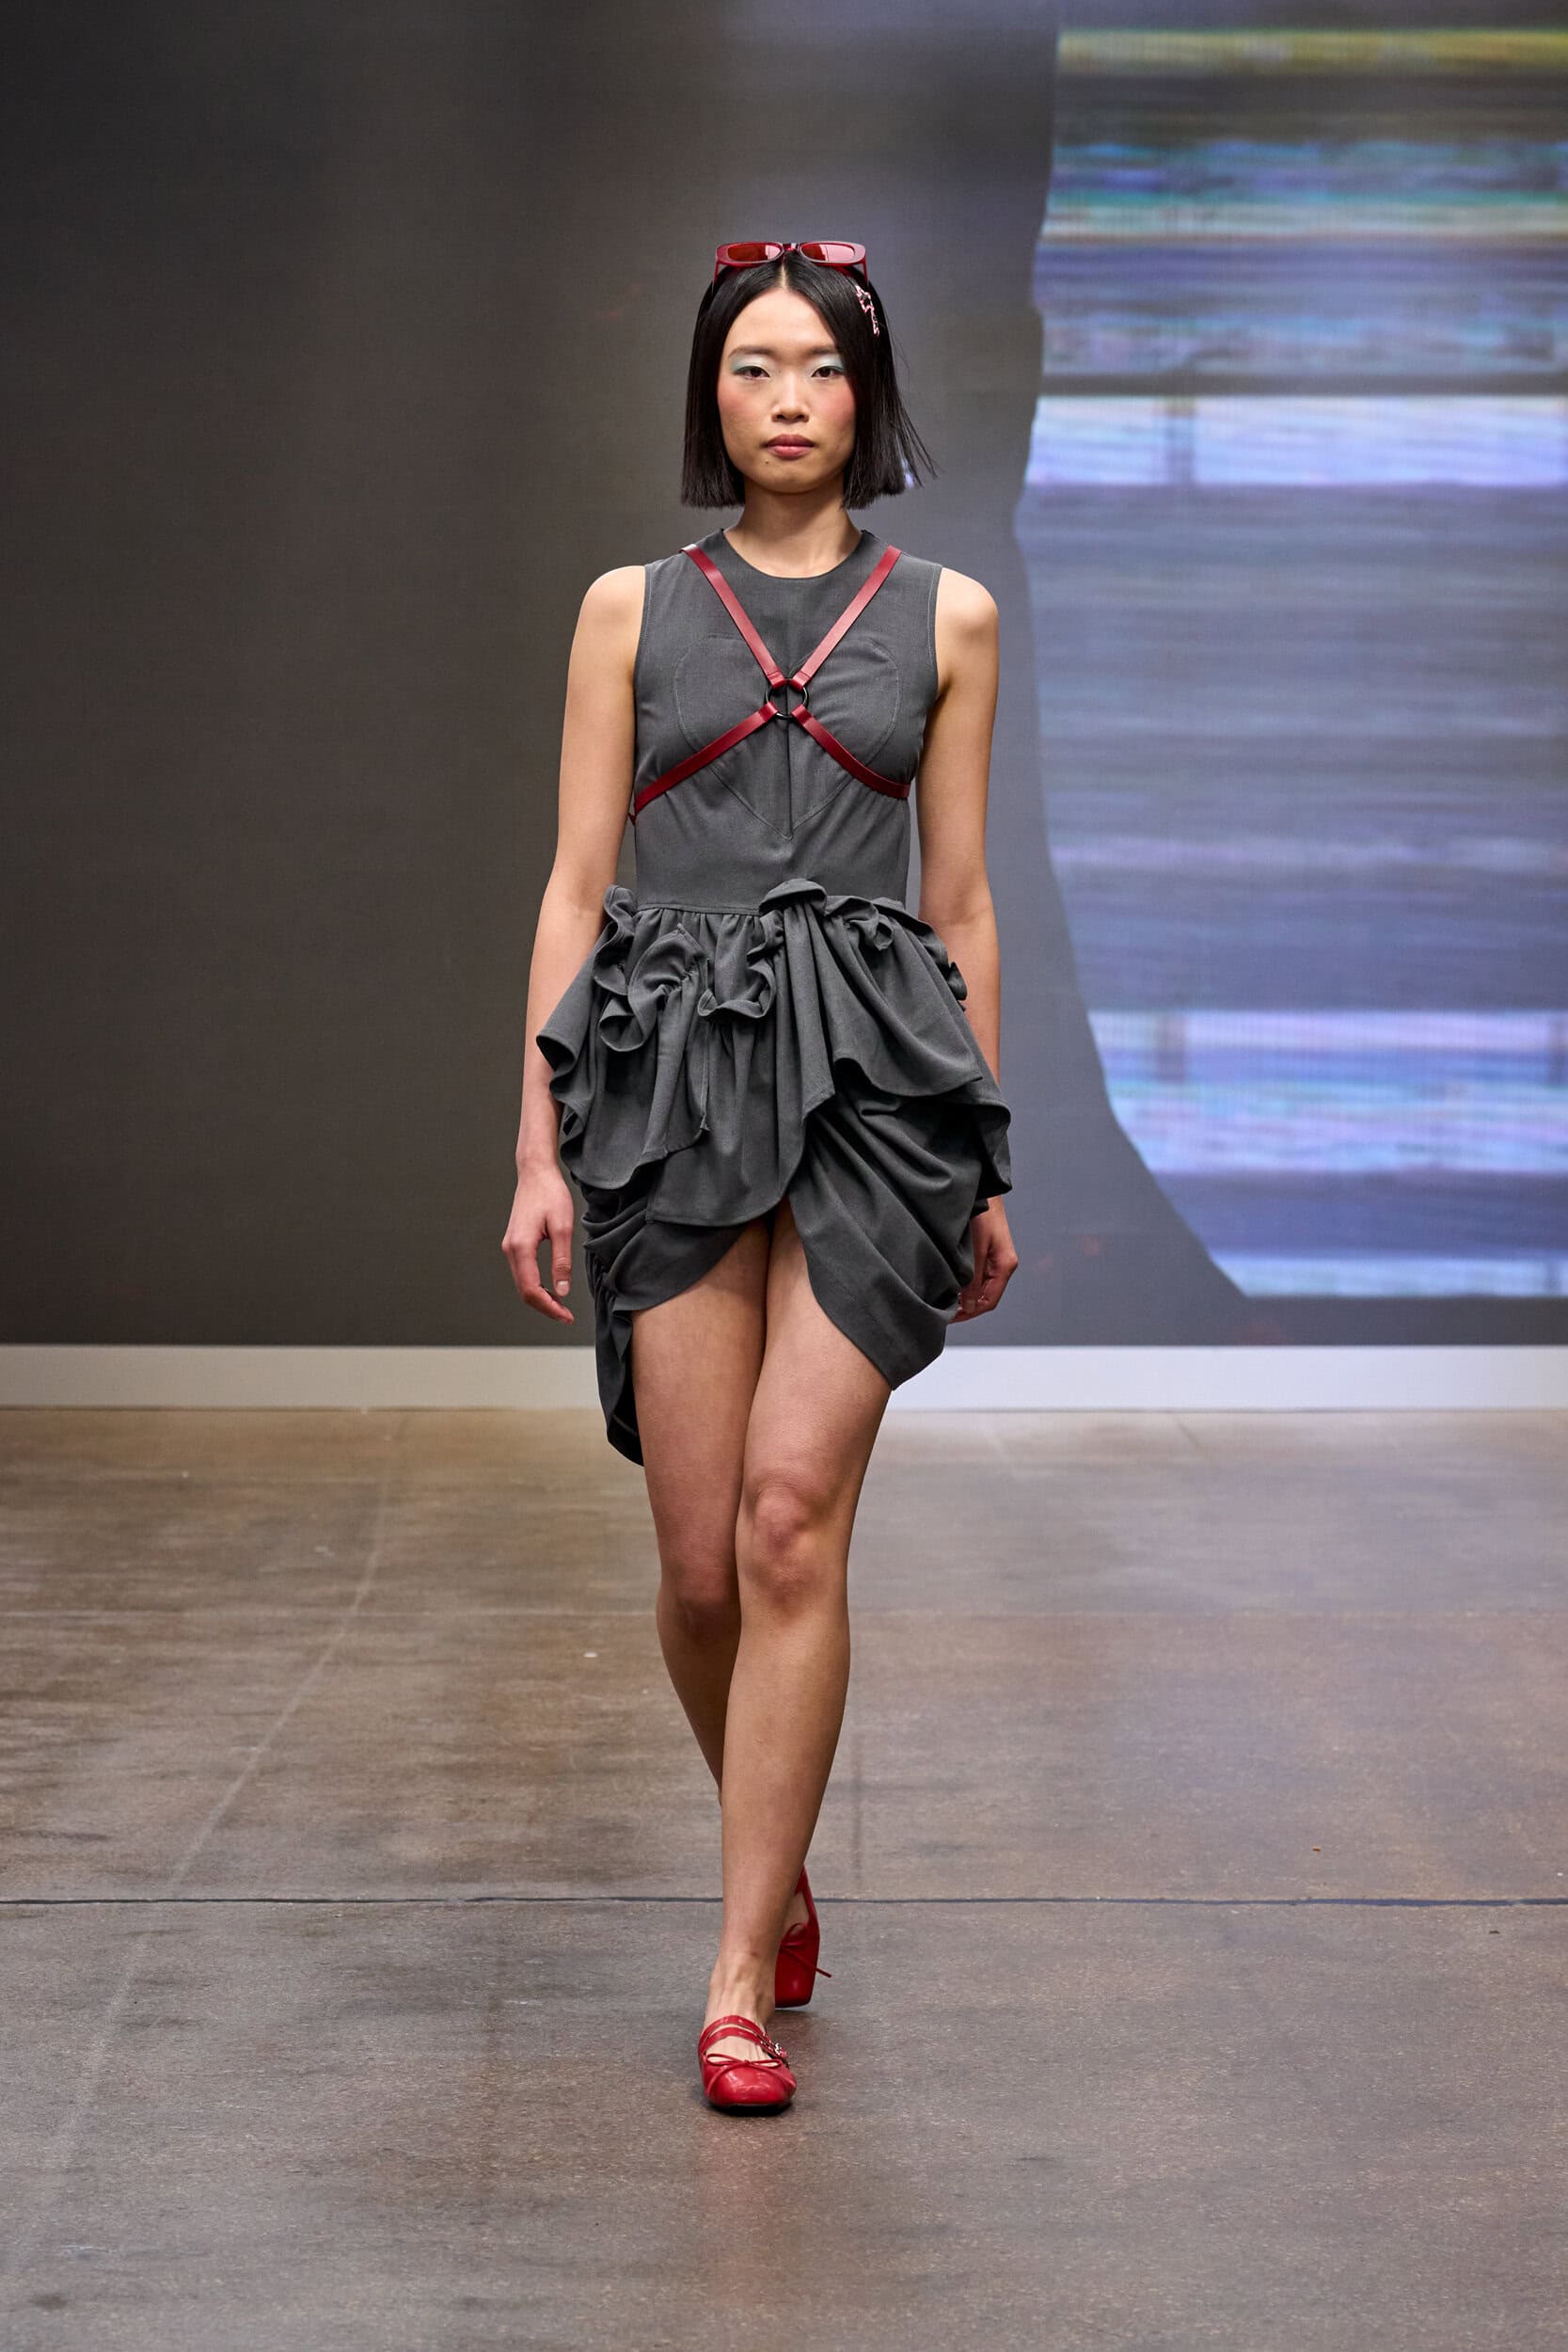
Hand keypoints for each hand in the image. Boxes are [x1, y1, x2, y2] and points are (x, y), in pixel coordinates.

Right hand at [502, 1164, 577, 1324]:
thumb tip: (562, 1290)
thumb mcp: (563, 1227)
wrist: (535, 1173)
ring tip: (561, 1305)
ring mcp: (510, 1247)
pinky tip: (551, 1288)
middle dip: (545, 1307)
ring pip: (522, 1284)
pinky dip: (536, 1285)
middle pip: (524, 1291)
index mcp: (521, 1247)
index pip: (532, 1290)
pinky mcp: (514, 1244)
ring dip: (540, 1298)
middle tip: (566, 1316)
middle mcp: (510, 1250)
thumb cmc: (550, 1194)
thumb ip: (561, 1261)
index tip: (566, 1316)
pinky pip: (522, 1273)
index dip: (549, 1307)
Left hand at [954, 1200, 1017, 1321]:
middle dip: (967, 1307)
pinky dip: (966, 1284)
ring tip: (946, 1301)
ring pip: (981, 1287)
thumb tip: (968, 1305)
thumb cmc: (982, 1215)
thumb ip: (972, 1278)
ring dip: (966, 1296)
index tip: (952, 1318)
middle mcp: (1003, 1265)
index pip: (990, 1300)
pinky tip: (952, 1285)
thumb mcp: (975, 1250)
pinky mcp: (988, 1252)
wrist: (983, 1192)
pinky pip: (979, 1275)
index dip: (971, 1312)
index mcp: (1005, 1266)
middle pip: (986, 1296)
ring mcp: (997, 1259)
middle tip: (946, 1313)